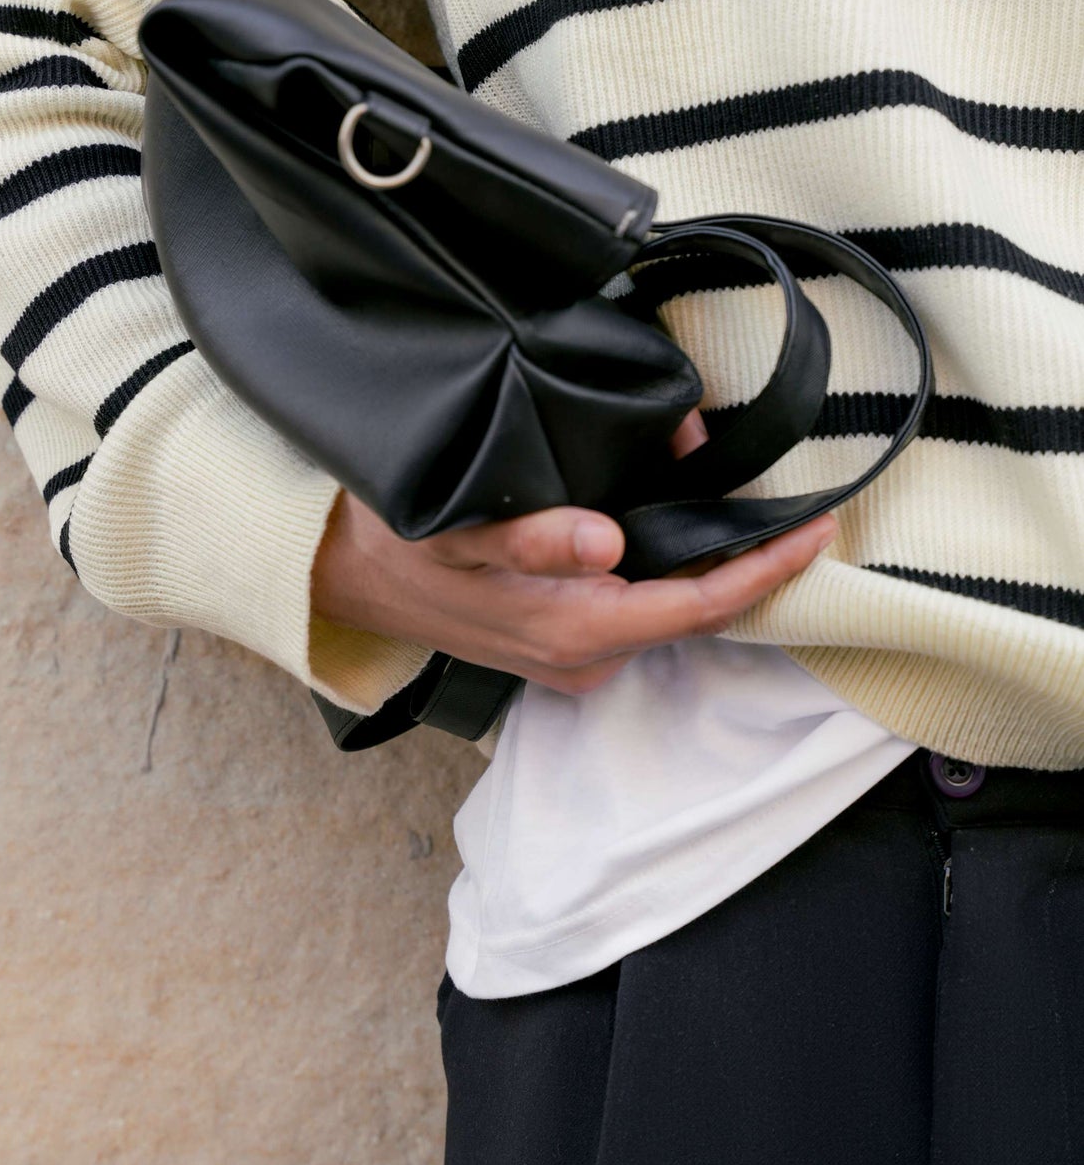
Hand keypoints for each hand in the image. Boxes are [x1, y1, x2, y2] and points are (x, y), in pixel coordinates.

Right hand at [312, 410, 833, 695]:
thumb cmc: (402, 544)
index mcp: (574, 629)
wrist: (344, 580)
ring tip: (748, 506)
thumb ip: (531, 539)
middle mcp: (584, 657)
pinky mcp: (558, 646)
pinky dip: (666, 570)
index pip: (701, 605)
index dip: (767, 571)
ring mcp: (572, 659)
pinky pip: (634, 609)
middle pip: (696, 612)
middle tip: (798, 506)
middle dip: (750, 562)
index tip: (819, 530)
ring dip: (708, 563)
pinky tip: (676, 528)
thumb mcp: (455, 530)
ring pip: (666, 610)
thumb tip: (606, 541)